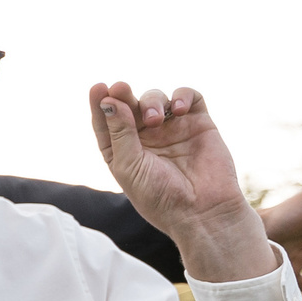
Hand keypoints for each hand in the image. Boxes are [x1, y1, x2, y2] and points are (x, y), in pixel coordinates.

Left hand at [88, 82, 276, 283]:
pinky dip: (182, 96)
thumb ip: (120, 133)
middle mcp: (146, 137)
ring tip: (153, 119)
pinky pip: (189, 98)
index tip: (98, 88)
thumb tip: (109, 100)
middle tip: (120, 87)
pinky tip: (178, 109)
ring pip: (156, 98)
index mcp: (123, 149)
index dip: (101, 104)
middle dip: (123, 95)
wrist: (203, 212)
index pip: (107, 121)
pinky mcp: (198, 123)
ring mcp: (172, 128)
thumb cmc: (160, 197)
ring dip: (151, 101)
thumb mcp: (130, 166)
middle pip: (130, 105)